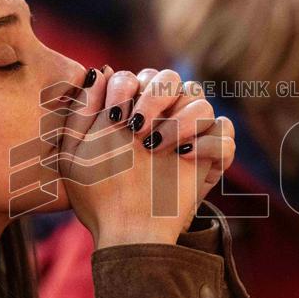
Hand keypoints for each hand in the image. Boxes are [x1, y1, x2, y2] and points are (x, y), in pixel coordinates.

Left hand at [59, 67, 233, 248]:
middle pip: (171, 76)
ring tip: (158, 147)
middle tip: (138, 128)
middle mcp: (159, 116)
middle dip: (154, 95)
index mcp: (128, 109)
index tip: (114, 117)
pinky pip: (224, 131)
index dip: (126, 86)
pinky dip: (206, 141)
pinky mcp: (208, 155)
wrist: (128, 228)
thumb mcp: (75, 151)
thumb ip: (82, 107)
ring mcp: (185, 133)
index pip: (137, 75)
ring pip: (199, 99)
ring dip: (179, 119)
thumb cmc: (98, 192)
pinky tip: (184, 157)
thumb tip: (102, 69)